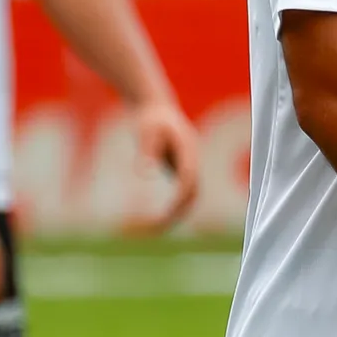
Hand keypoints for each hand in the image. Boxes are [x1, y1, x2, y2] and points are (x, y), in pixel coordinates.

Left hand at [123, 100, 202, 233]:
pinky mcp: (182, 171)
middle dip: (178, 213)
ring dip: (177, 214)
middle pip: (193, 193)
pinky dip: (173, 209)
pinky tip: (157, 220)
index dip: (178, 198)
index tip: (163, 214)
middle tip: (155, 229)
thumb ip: (146, 152)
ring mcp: (190, 167)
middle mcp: (193, 161)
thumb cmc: (150, 118)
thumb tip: (143, 174)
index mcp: (188, 150)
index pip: (188, 179)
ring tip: (154, 229)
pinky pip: (183, 195)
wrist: (157, 107)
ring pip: (190, 197)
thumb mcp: (145, 131)